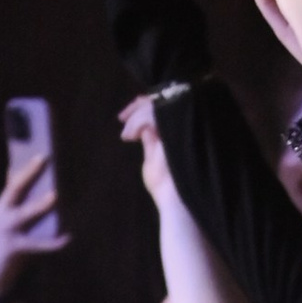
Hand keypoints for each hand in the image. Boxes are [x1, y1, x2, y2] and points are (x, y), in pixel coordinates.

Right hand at [0, 144, 66, 302]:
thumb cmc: (5, 245)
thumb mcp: (5, 219)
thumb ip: (13, 198)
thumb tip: (14, 171)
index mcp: (1, 206)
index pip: (14, 182)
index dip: (27, 169)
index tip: (42, 155)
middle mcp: (2, 215)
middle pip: (15, 190)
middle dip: (29, 175)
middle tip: (43, 160)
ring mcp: (7, 232)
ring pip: (25, 215)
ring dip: (39, 206)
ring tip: (54, 197)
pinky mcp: (15, 250)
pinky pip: (38, 245)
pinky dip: (53, 243)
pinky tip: (68, 238)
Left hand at [117, 92, 178, 212]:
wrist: (176, 201)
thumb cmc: (166, 186)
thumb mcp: (154, 161)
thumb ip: (151, 143)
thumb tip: (146, 130)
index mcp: (175, 132)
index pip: (161, 107)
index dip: (143, 106)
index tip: (125, 115)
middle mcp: (180, 126)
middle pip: (160, 101)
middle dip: (137, 107)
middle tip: (122, 117)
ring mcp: (178, 128)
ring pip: (154, 108)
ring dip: (135, 118)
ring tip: (127, 135)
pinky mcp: (173, 132)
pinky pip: (151, 116)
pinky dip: (137, 123)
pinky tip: (129, 136)